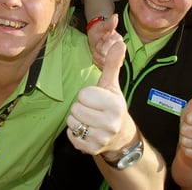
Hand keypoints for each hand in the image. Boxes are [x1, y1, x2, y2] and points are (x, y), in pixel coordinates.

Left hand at [67, 31, 135, 155]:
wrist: (121, 136)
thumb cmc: (113, 106)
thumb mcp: (112, 86)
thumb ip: (113, 64)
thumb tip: (119, 42)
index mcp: (114, 105)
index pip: (84, 94)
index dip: (87, 95)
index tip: (96, 99)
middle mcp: (110, 123)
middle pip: (75, 108)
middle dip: (80, 107)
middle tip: (92, 110)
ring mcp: (101, 139)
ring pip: (72, 122)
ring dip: (76, 119)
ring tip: (89, 119)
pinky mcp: (91, 150)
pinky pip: (71, 136)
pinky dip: (75, 133)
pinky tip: (87, 130)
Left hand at [87, 14, 118, 69]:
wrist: (98, 36)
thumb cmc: (100, 30)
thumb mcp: (103, 26)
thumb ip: (109, 23)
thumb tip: (115, 17)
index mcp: (120, 42)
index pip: (107, 48)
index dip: (101, 45)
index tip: (102, 38)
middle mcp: (120, 53)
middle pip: (104, 58)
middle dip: (98, 50)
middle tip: (99, 44)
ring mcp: (116, 61)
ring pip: (102, 63)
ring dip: (97, 56)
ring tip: (98, 48)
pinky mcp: (110, 66)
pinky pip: (100, 67)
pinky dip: (96, 61)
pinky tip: (97, 55)